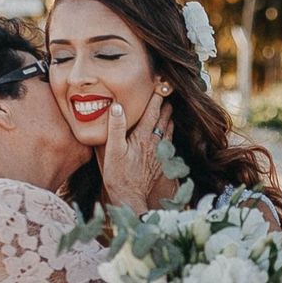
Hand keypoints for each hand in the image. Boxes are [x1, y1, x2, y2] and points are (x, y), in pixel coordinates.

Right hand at [99, 94, 175, 213]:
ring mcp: (160, 154)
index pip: (152, 112)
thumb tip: (117, 106)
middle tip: (167, 93)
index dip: (156, 97)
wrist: (130, 198)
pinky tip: (168, 134)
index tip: (160, 85)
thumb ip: (116, 127)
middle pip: (164, 119)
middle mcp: (155, 143)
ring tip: (169, 110)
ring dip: (169, 118)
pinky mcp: (161, 163)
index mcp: (143, 137)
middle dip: (165, 105)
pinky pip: (169, 144)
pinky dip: (169, 134)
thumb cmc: (118, 175)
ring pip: (168, 131)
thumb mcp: (112, 150)